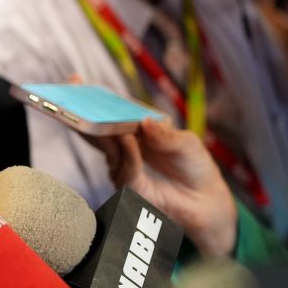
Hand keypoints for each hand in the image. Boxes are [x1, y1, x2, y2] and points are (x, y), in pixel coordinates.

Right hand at [88, 118, 236, 256]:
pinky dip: (126, 153)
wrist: (206, 198)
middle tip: (85, 104)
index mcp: (137, 135)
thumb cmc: (195, 167)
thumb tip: (144, 121)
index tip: (82, 88)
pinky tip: (127, 138)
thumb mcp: (185, 143)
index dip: (98, 106)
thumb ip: (164, 134)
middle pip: (102, 135)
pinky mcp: (130, 189)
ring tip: (113, 122)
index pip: (113, 119)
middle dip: (93, 120)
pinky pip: (124, 170)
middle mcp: (126, 151)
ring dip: (109, 135)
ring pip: (110, 151)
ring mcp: (125, 170)